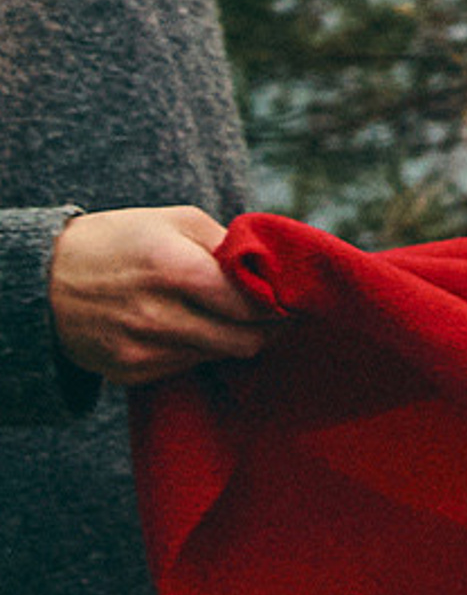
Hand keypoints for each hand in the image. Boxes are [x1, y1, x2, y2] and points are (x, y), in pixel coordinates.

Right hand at [49, 208, 282, 384]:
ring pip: (218, 356)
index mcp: (173, 268)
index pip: (250, 303)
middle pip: (242, 341)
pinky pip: (185, 366)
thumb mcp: (175, 220)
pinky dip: (200, 349)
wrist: (45, 282)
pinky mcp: (130, 373)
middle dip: (269, 330)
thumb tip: (273, 271)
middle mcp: (157, 315)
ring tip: (238, 319)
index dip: (280, 304)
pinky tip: (195, 328)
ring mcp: (142, 350)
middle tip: (282, 317)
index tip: (295, 299)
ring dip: (234, 340)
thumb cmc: (121, 240)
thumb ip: (228, 246)